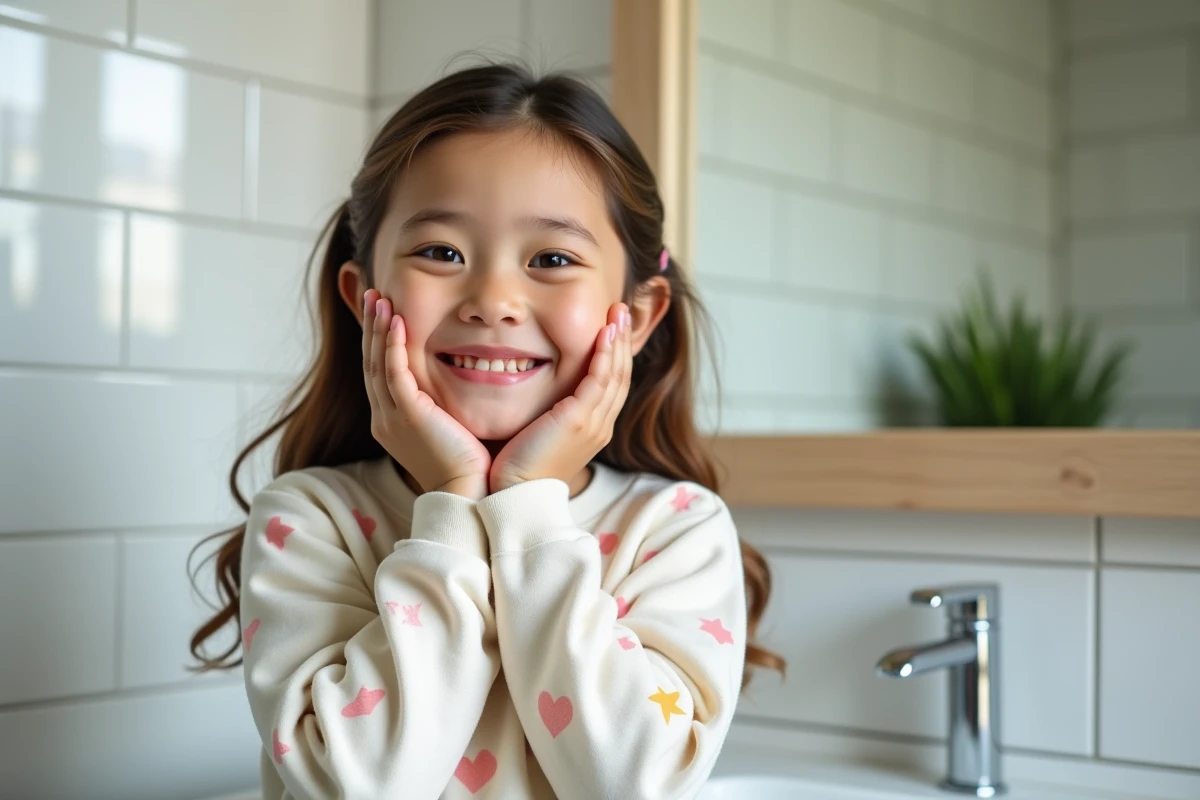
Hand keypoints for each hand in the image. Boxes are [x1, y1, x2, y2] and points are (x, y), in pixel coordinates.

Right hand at [362, 289, 490, 499]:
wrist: (468, 494)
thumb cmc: (468, 468)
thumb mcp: (450, 429)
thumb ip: (444, 406)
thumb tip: (459, 383)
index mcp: (392, 423)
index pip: (380, 373)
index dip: (379, 341)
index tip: (383, 313)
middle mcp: (385, 419)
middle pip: (371, 363)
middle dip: (371, 327)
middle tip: (373, 295)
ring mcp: (392, 418)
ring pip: (377, 363)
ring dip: (377, 328)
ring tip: (379, 297)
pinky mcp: (407, 416)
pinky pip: (393, 373)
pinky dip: (392, 345)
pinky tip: (396, 321)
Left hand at [489, 303, 631, 493]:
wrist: (513, 496)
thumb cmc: (515, 469)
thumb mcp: (537, 434)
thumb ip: (544, 413)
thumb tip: (536, 394)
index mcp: (592, 429)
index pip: (611, 385)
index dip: (614, 354)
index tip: (611, 327)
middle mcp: (599, 426)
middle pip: (621, 376)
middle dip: (623, 341)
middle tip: (622, 311)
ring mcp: (594, 424)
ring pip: (616, 374)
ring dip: (618, 340)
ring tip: (619, 312)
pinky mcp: (581, 420)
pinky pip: (601, 380)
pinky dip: (605, 354)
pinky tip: (605, 333)